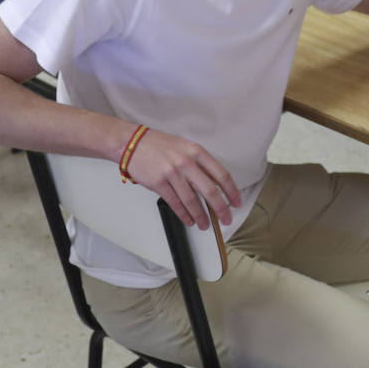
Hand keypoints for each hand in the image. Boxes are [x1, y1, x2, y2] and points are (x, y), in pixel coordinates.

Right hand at [125, 127, 242, 228]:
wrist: (133, 144)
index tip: (236, 202)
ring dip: (201, 216)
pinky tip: (189, 220)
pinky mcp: (159, 183)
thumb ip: (199, 163)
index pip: (220, 174)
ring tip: (205, 225)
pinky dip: (184, 214)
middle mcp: (187, 162)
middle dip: (220, 208)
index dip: (231, 190)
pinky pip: (175, 203)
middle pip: (209, 190)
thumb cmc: (159, 145)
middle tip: (226, 219)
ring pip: (192, 200)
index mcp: (197, 152)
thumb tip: (214, 183)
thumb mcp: (185, 147)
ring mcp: (172, 173)